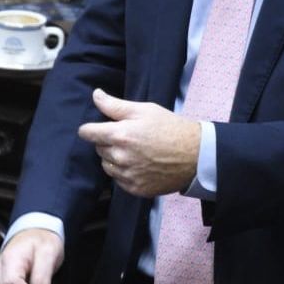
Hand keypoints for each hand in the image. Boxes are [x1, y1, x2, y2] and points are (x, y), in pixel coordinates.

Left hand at [79, 89, 200, 197]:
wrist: (195, 155)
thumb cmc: (170, 128)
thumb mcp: (144, 110)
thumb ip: (115, 105)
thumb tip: (95, 95)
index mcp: (120, 135)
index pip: (88, 133)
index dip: (89, 129)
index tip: (93, 128)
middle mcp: (120, 157)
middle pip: (98, 149)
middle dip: (107, 142)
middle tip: (126, 137)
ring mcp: (128, 175)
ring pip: (107, 166)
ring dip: (113, 159)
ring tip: (133, 152)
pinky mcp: (136, 189)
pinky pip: (119, 180)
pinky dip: (124, 173)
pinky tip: (139, 165)